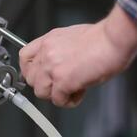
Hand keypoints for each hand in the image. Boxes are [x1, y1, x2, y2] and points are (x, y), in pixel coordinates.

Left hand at [19, 5, 136, 107]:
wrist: (112, 39)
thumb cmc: (100, 37)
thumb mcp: (70, 36)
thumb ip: (58, 49)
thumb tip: (59, 62)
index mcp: (47, 41)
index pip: (24, 57)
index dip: (29, 69)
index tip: (37, 75)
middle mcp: (46, 53)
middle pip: (30, 78)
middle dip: (44, 85)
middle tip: (59, 84)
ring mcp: (52, 67)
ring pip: (41, 92)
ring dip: (55, 95)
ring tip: (71, 89)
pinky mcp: (63, 81)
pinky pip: (58, 100)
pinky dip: (69, 101)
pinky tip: (80, 92)